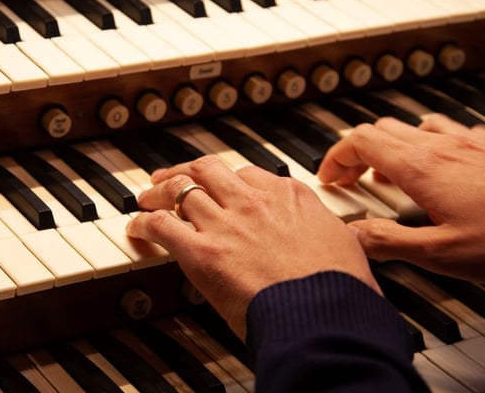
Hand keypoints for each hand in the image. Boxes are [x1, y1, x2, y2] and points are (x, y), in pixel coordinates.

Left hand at [126, 155, 377, 338]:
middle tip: (171, 178)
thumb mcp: (346, 249)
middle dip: (186, 171)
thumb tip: (343, 244)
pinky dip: (144, 223)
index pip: (250, 174)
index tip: (221, 187)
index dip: (229, 180)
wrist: (324, 315)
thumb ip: (334, 238)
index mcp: (292, 196)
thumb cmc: (339, 292)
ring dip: (158, 192)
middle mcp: (255, 201)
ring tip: (147, 197)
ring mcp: (226, 223)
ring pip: (180, 190)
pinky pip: (161, 225)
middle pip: (209, 170)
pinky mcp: (201, 251)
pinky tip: (138, 228)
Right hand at [317, 114, 484, 283]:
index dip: (335, 158)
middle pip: (383, 129)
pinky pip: (448, 132)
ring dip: (393, 146)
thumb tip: (352, 236)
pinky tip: (442, 168)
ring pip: (415, 127)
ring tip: (391, 175)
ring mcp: (470, 143)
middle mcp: (442, 146)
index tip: (329, 179)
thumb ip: (391, 243)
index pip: (360, 141)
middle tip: (352, 179)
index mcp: (422, 167)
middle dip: (358, 152)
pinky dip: (428, 144)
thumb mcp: (443, 255)